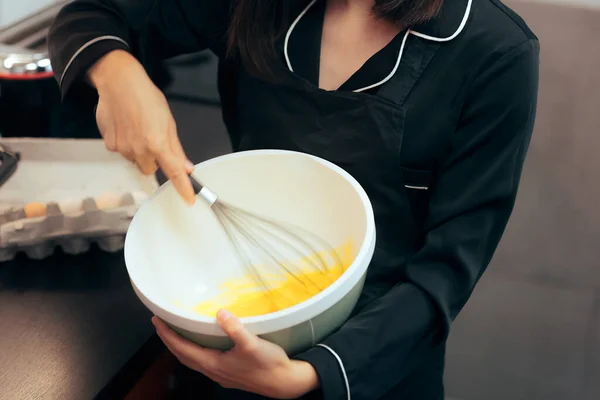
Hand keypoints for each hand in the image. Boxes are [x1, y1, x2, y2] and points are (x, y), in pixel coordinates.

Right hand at [88, 50, 195, 204]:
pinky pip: (122, 152)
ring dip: (139, 152)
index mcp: (157, 143)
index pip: (173, 172)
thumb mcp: (168, 121)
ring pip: (135, 161)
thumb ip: (176, 148)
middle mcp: (139, 149)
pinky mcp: (109, 144)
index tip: (189, 200)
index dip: (182, 188)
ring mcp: (122, 148)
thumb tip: (187, 167)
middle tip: (153, 140)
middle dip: (154, 160)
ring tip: (138, 128)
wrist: (118, 81)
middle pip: (150, 169)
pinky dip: (125, 144)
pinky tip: (125, 127)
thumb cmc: (146, 96)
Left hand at [152, 311, 319, 398]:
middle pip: (183, 355)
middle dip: (169, 340)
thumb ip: (235, 328)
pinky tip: (200, 345)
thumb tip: (220, 313)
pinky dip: (194, 352)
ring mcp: (220, 374)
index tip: (156, 321)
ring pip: (192, 360)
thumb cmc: (268, 364)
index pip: (182, 348)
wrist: (284, 382)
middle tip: (160, 325)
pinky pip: (202, 362)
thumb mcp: (252, 344)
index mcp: (213, 363)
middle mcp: (213, 371)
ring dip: (180, 347)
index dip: (167, 335)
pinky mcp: (228, 374)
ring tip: (174, 334)